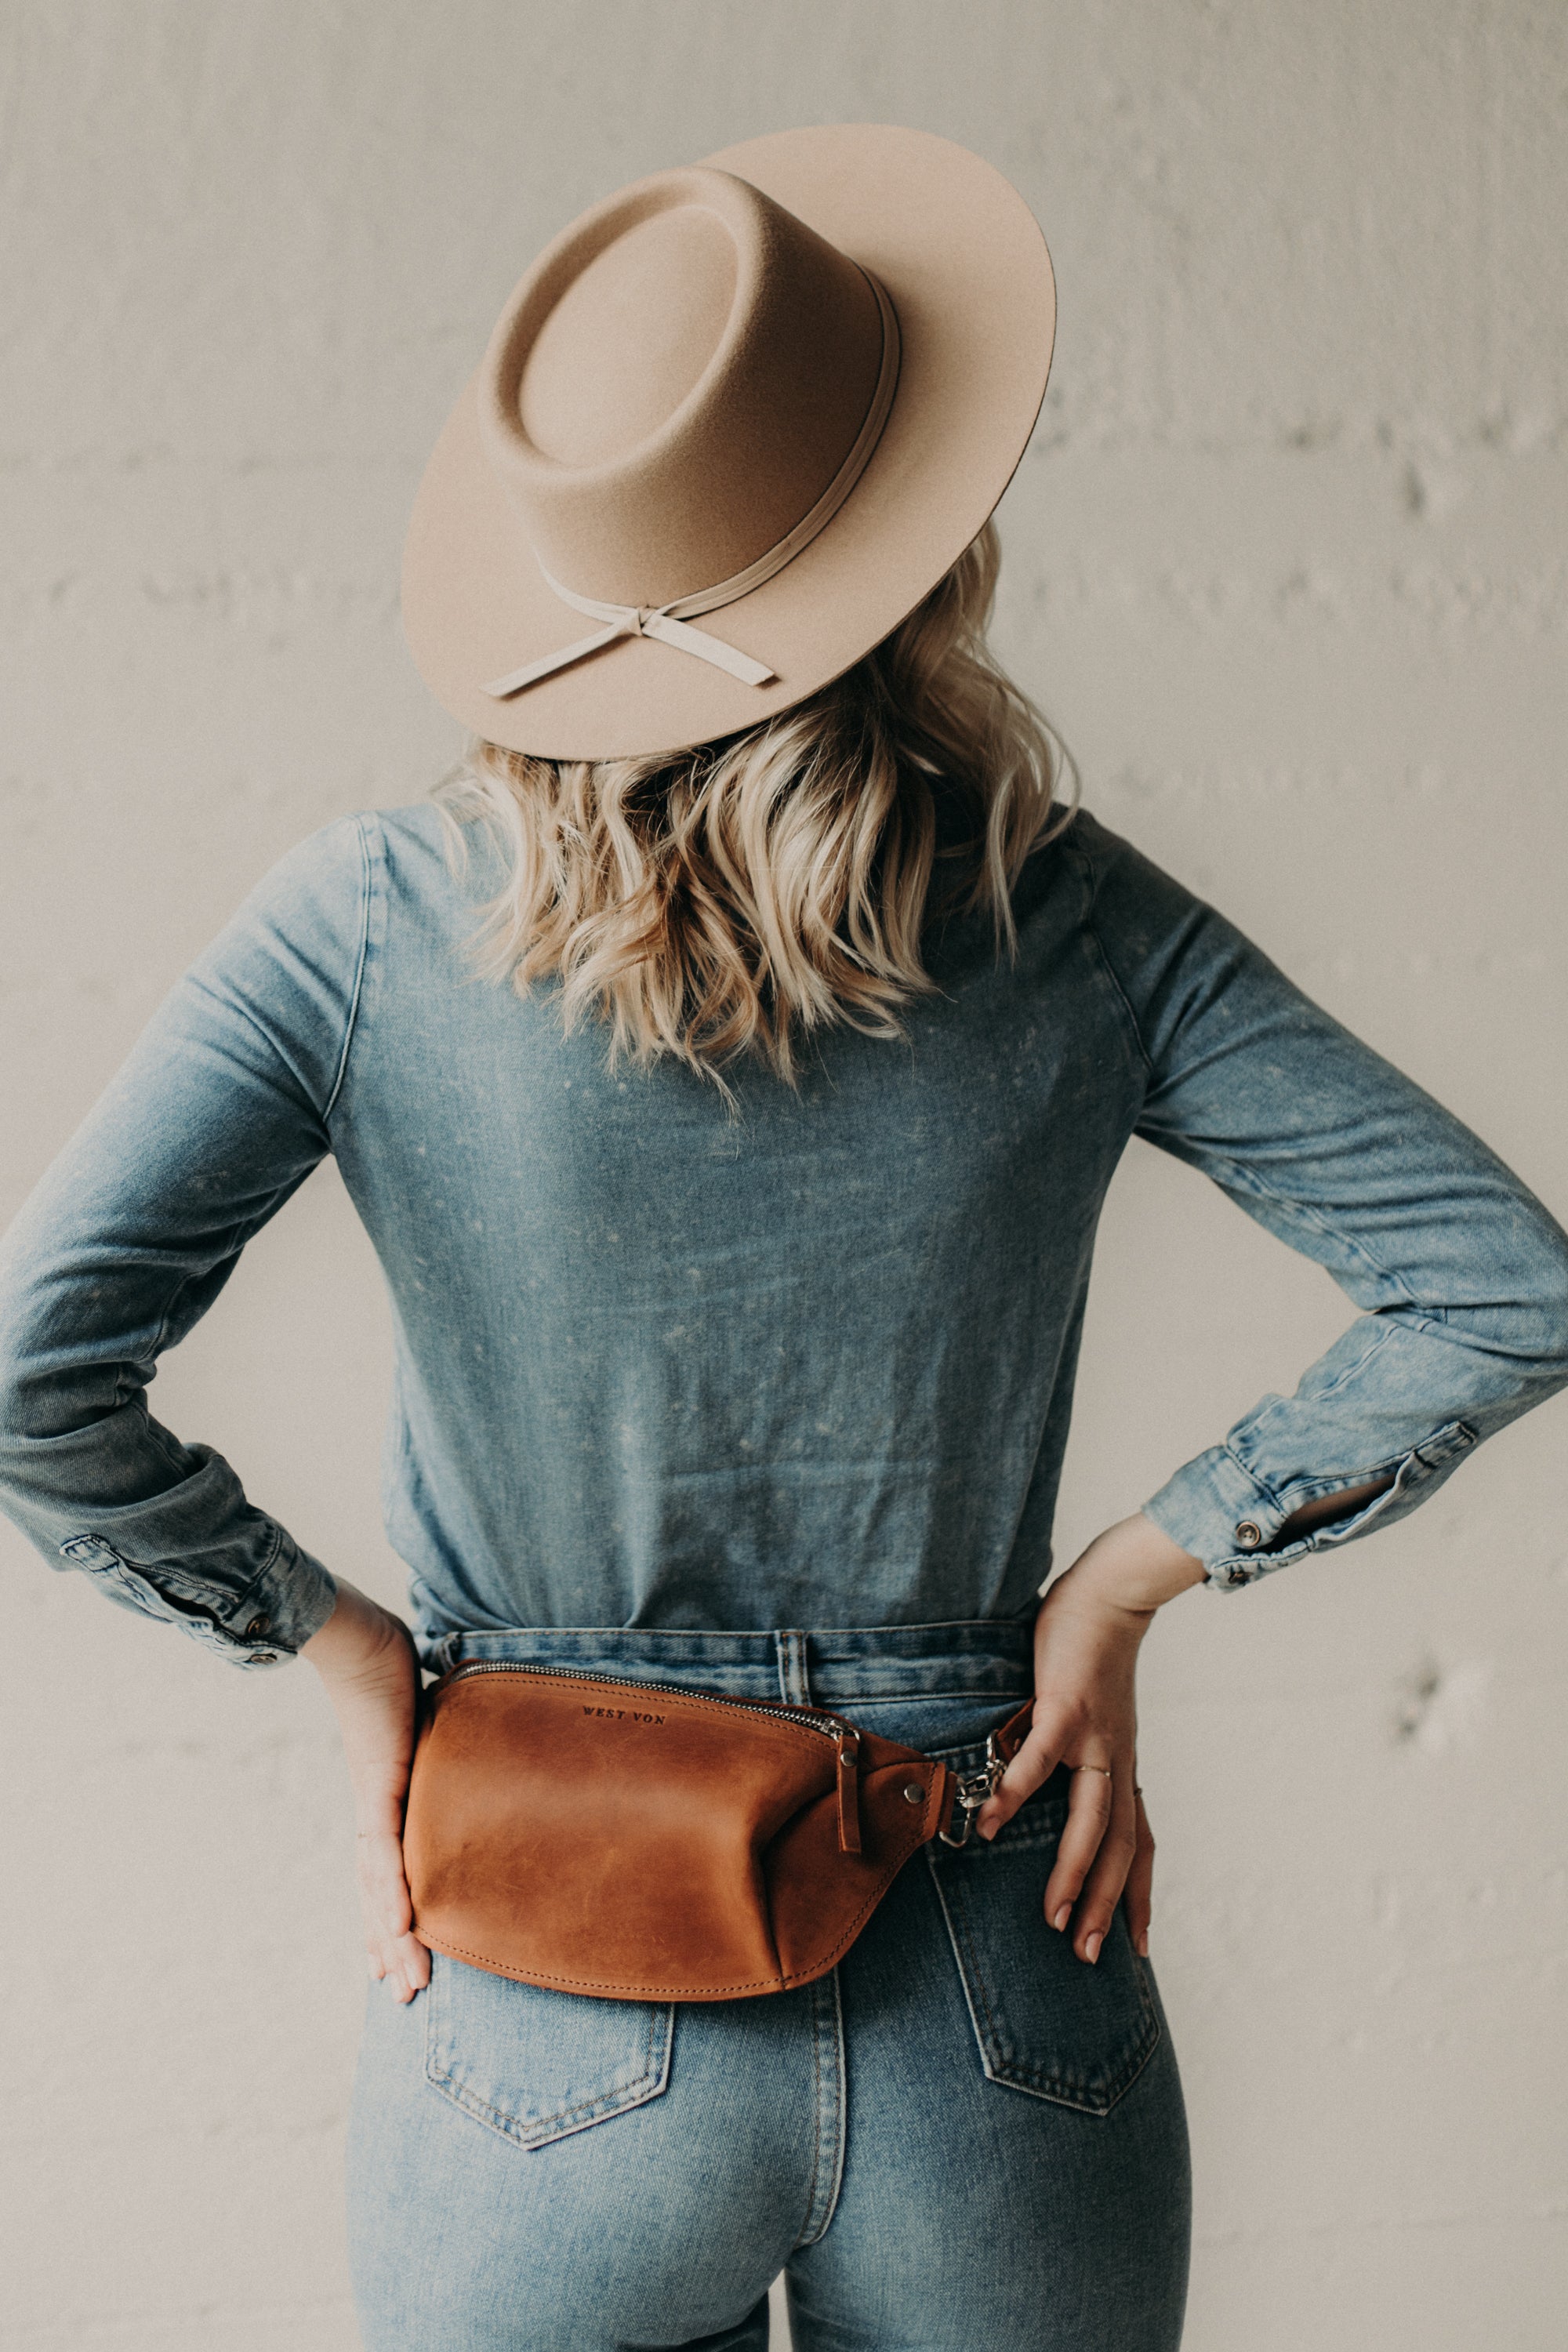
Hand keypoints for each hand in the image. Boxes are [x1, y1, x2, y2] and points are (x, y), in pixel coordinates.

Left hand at [300, 1578, 429, 2003]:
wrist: (354, 1636)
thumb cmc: (387, 1664)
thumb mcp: (432, 1716)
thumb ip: (451, 1737)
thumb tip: (487, 1735)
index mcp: (386, 1800)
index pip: (386, 1870)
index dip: (391, 1915)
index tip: (397, 1956)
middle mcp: (375, 1810)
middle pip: (378, 1893)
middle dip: (391, 1946)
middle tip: (404, 1994)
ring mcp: (375, 1800)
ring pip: (379, 1886)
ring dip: (393, 1937)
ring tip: (405, 1981)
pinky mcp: (378, 1784)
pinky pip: (385, 1848)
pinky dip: (391, 1890)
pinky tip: (397, 1926)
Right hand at [973, 1513, 1203, 1964]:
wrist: (1110, 1595)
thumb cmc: (1092, 1653)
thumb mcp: (1091, 1716)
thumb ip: (1074, 1752)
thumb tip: (1041, 1781)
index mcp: (1122, 1765)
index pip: (1140, 1842)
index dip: (1140, 1894)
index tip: (1137, 1945)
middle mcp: (1116, 1760)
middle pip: (1120, 1847)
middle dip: (1104, 1905)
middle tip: (1085, 1955)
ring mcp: (1094, 1737)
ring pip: (1092, 1821)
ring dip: (1072, 1872)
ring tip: (1050, 1915)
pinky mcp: (1065, 1709)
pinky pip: (1039, 1761)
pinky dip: (1017, 1795)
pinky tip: (989, 1824)